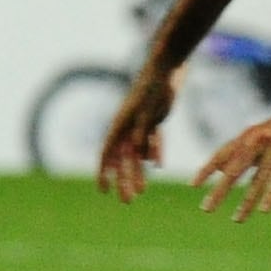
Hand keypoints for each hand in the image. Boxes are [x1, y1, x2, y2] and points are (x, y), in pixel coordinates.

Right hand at [96, 66, 177, 200]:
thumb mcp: (149, 110)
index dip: (104, 173)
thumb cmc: (155, 88)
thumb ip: (142, 131)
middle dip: (124, 181)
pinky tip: (157, 165)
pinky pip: (151, 141)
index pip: (107, 153)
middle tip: (127, 201)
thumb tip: (138, 154)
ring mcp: (139, 124)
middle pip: (123, 159)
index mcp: (120, 124)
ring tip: (142, 191)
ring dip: (138, 172)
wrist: (167, 69)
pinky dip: (154, 152)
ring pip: (137, 154)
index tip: (103, 190)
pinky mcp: (152, 120)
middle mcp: (126, 126)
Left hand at [193, 100, 270, 222]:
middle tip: (206, 208)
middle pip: (235, 168)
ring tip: (237, 219)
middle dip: (220, 189)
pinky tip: (265, 210)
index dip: (207, 168)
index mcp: (250, 135)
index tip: (193, 185)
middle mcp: (260, 139)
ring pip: (259, 178)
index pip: (223, 153)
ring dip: (247, 200)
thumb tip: (219, 168)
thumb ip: (245, 152)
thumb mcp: (266, 135)